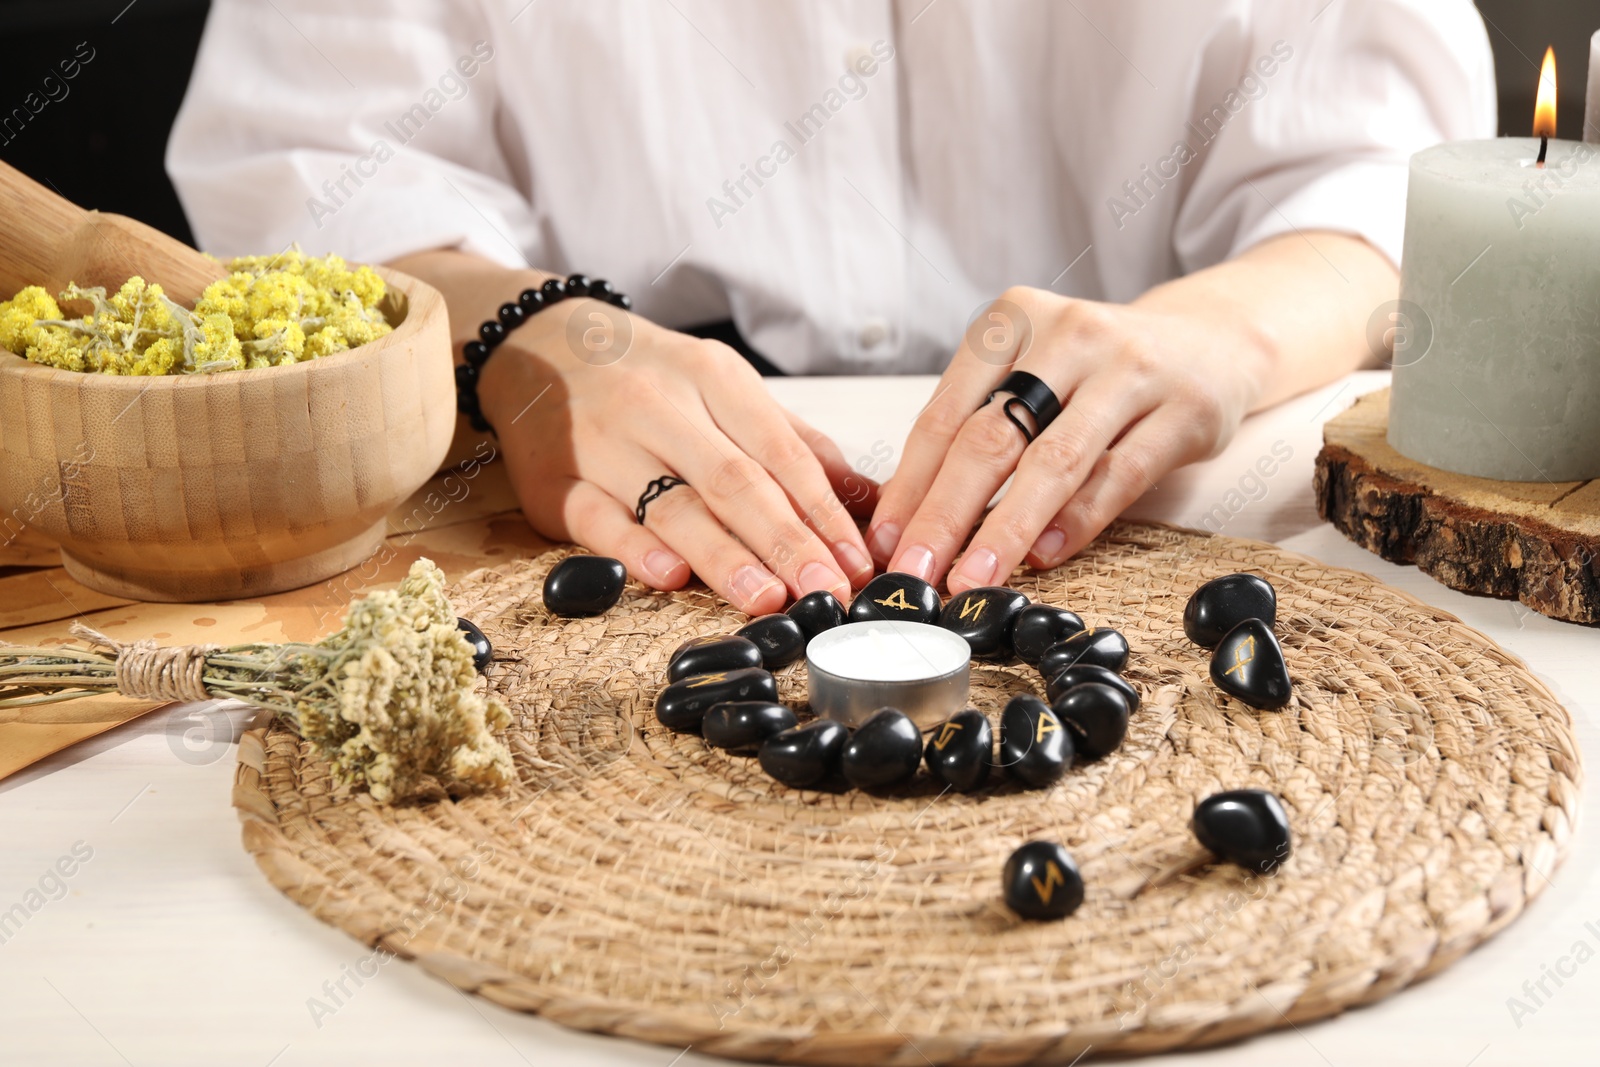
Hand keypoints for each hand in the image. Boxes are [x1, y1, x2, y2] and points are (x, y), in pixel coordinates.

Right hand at [478, 298, 877, 614]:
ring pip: (672, 506)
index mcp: (712, 378)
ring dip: (724, 558)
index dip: (822, 511)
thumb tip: (869, 499)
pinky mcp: (556, 483)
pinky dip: (634, 550)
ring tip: (768, 599)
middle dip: (786, 541)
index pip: (780, 452)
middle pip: (733, 482)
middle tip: (827, 590)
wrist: (540, 345)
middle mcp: (659, 408)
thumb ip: (795, 445)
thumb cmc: (652, 377)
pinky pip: (597, 520)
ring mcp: (604, 446)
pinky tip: (671, 578)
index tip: (856, 562)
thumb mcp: (725, 387)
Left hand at [867, 285, 1270, 592]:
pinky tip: (1045, 555)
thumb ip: (981, 429)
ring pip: (1054, 461)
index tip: (885, 544)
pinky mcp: (1185, 408)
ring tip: (974, 579)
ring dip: (1007, 529)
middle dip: (944, 516)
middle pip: (990, 439)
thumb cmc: (1099, 370)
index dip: (910, 486)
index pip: (945, 415)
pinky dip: (1078, 520)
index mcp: (1014, 319)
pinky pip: (1120, 475)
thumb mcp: (1033, 374)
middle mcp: (1069, 334)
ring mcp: (1131, 368)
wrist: (1212, 340)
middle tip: (915, 573)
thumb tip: (912, 520)